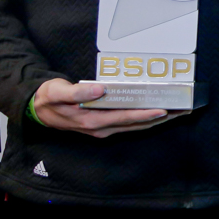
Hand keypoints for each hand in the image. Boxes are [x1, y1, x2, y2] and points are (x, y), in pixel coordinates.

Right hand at [31, 77, 176, 137]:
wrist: (37, 110)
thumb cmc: (48, 98)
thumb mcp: (57, 92)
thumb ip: (77, 91)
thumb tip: (99, 89)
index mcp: (92, 121)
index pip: (125, 118)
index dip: (145, 114)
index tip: (164, 110)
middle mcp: (101, 128)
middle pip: (136, 124)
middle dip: (159, 118)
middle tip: (181, 111)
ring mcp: (103, 128)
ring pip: (135, 126)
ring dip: (155, 120)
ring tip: (176, 112)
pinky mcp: (103, 125)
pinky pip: (129, 123)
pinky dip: (144, 119)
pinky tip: (156, 113)